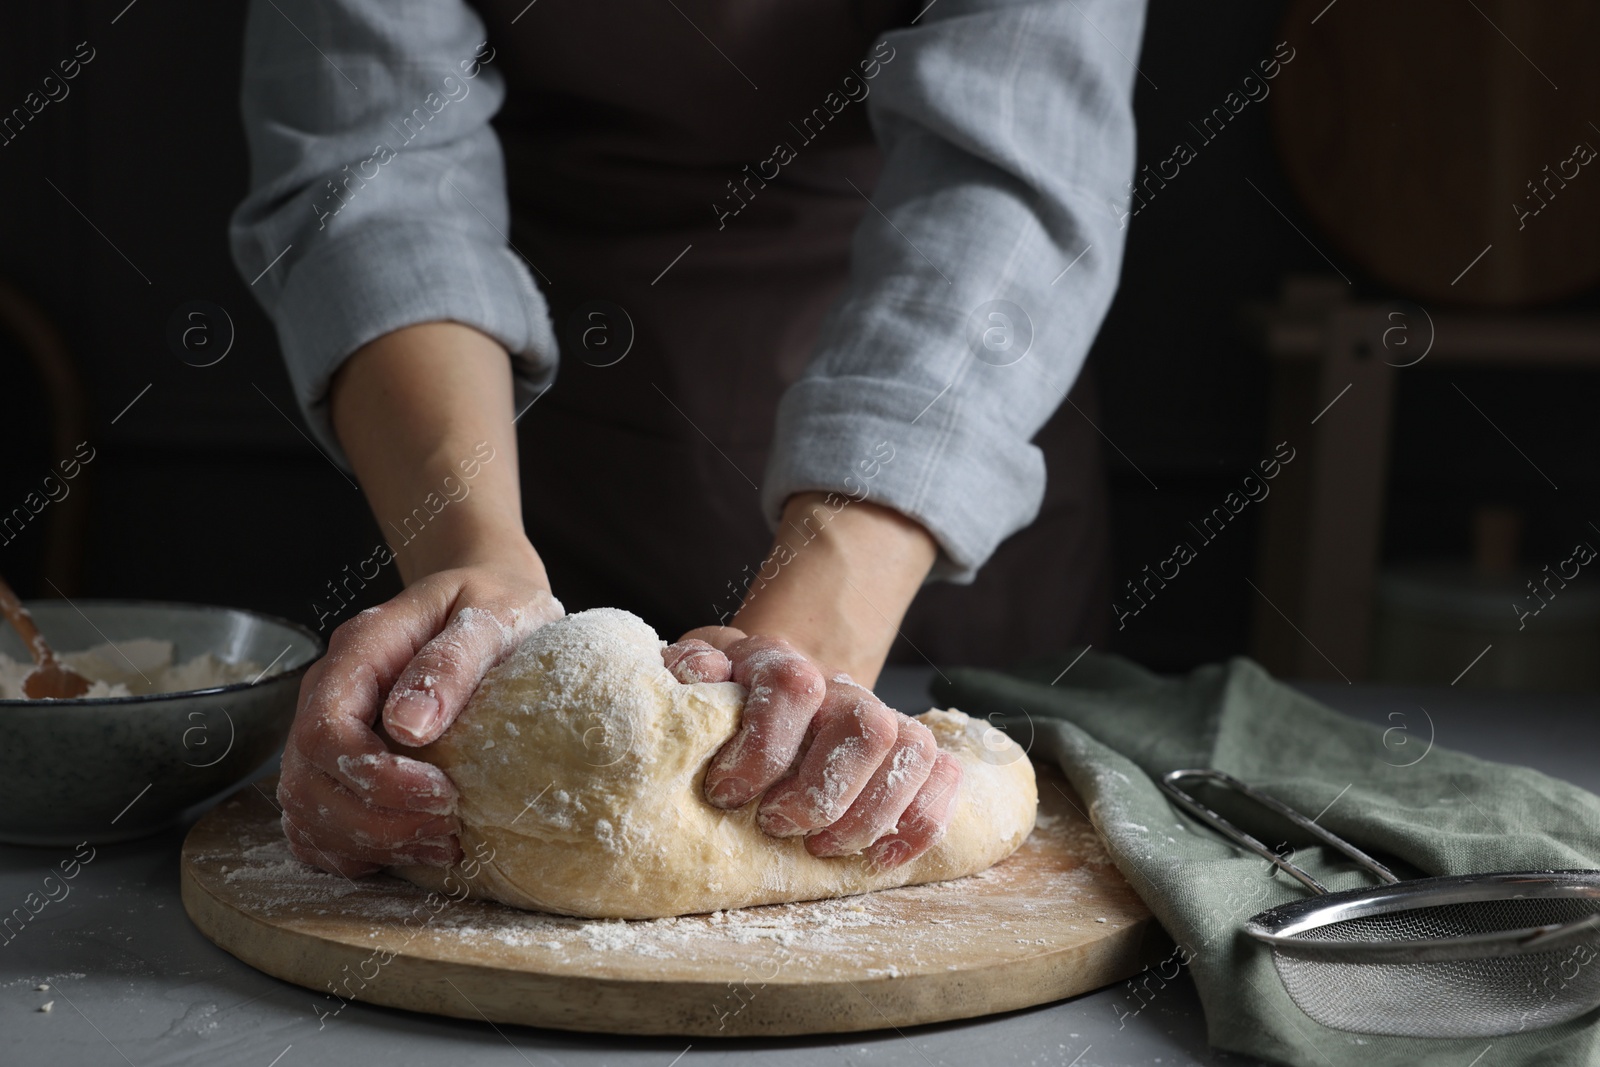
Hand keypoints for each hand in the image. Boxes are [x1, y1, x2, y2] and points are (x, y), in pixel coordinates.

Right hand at [278, 562, 562, 876]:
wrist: (489, 600)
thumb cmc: (494, 606)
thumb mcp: (491, 619)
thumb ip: (451, 663)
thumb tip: (411, 725)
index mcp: (358, 652)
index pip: (328, 730)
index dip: (376, 778)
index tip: (442, 795)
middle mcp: (329, 694)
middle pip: (308, 781)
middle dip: (376, 821)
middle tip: (450, 832)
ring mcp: (327, 731)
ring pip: (307, 811)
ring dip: (369, 843)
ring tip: (443, 845)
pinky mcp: (340, 763)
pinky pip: (318, 824)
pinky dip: (354, 850)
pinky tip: (408, 850)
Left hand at [662, 627, 961, 868]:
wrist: (760, 692)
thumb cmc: (719, 704)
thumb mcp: (689, 682)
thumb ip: (688, 672)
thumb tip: (704, 673)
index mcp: (780, 663)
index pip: (793, 685)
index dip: (763, 747)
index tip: (727, 791)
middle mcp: (839, 687)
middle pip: (865, 725)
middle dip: (821, 793)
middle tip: (777, 825)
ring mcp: (881, 717)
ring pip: (912, 750)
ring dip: (868, 815)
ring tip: (821, 849)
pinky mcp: (908, 753)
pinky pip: (944, 776)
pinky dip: (920, 823)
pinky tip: (876, 858)